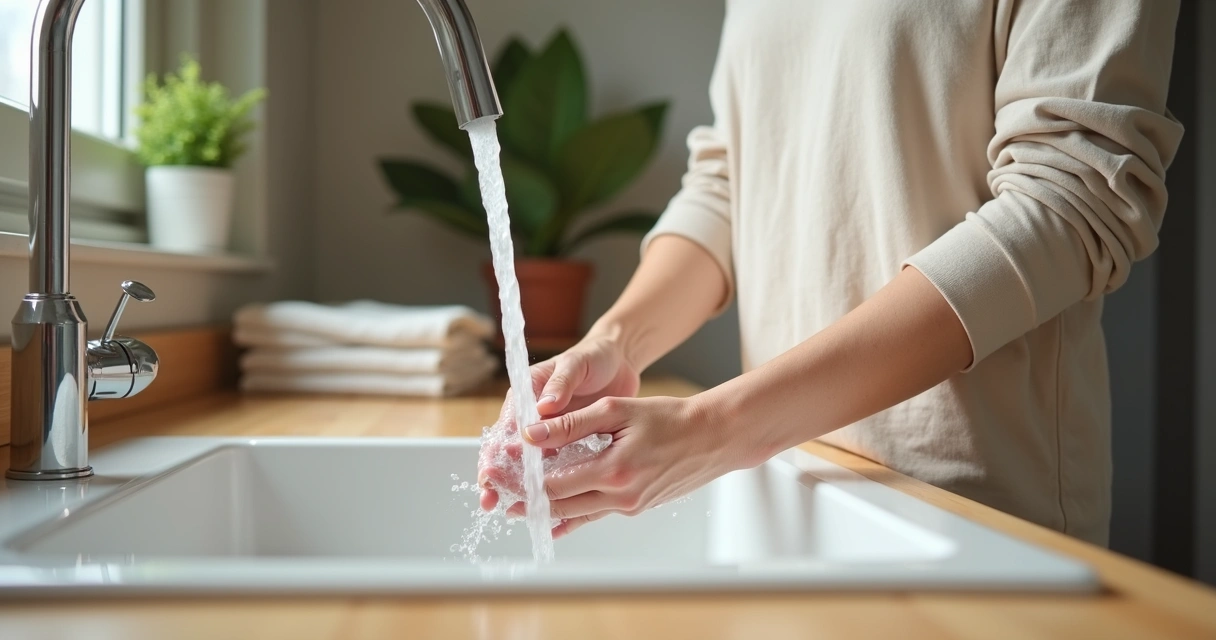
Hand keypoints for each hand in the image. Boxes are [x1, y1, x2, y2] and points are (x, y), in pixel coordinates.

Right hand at [477, 335, 640, 511]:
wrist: (618, 361)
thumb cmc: (593, 357)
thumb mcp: (576, 364)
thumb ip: (560, 383)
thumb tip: (543, 407)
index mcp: (526, 395)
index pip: (504, 427)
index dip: (495, 452)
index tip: (490, 472)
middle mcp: (533, 417)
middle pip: (509, 451)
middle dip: (498, 476)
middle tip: (491, 500)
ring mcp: (551, 433)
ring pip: (529, 465)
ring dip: (521, 486)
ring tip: (514, 509)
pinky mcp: (569, 444)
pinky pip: (556, 467)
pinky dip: (550, 485)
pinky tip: (547, 505)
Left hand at [510, 394, 763, 537]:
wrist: (712, 438)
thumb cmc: (669, 418)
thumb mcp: (617, 410)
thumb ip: (571, 424)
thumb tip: (532, 433)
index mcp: (614, 470)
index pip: (555, 483)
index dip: (526, 480)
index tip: (505, 472)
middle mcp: (621, 496)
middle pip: (561, 505)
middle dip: (530, 500)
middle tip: (503, 493)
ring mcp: (629, 506)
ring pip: (577, 514)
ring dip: (548, 509)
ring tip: (520, 504)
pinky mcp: (636, 507)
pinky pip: (596, 514)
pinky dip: (573, 513)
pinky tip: (555, 517)